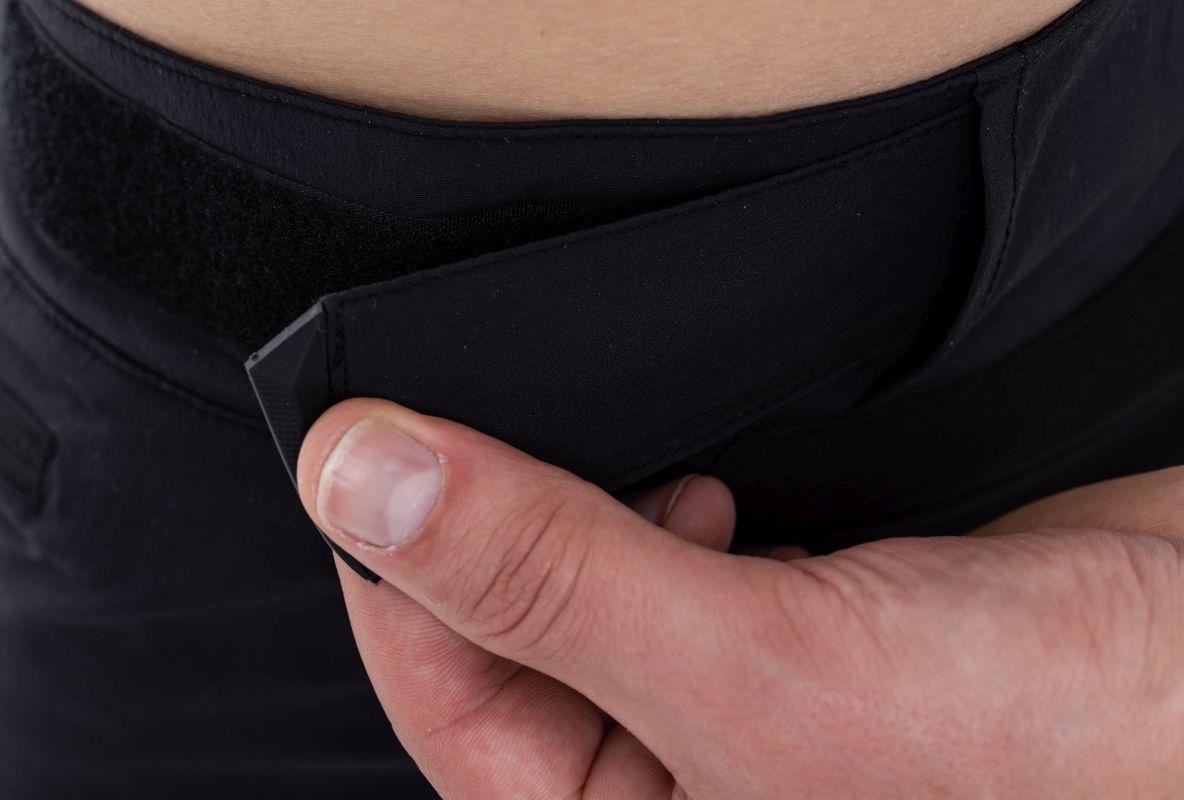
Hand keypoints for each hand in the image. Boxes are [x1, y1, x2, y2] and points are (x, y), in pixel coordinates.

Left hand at [296, 399, 1183, 798]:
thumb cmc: (1032, 744)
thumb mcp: (750, 667)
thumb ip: (553, 575)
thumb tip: (367, 478)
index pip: (453, 706)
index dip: (399, 577)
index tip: (366, 449)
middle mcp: (668, 776)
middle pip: (511, 641)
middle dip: (496, 539)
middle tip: (489, 438)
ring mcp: (724, 691)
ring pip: (585, 586)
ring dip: (580, 515)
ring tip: (643, 481)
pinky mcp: (781, 618)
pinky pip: (666, 554)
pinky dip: (663, 507)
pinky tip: (708, 487)